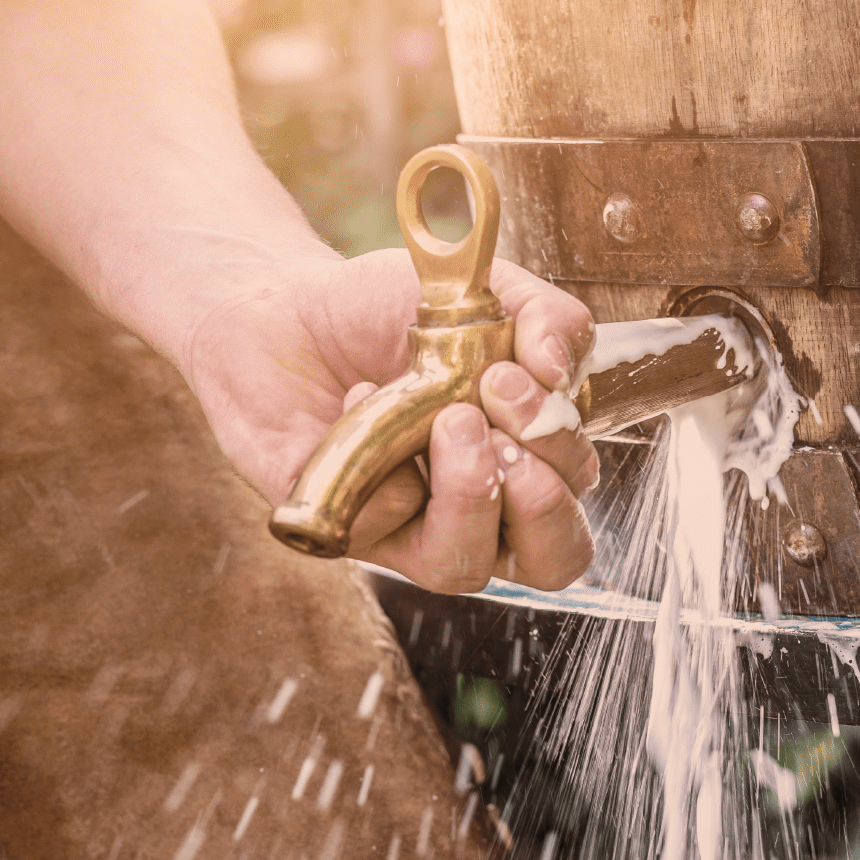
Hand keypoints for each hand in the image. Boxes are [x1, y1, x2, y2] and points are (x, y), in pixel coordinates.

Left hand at [181, 248, 597, 593]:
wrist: (284, 307)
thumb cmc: (385, 311)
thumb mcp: (481, 293)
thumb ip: (545, 316)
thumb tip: (559, 370)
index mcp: (523, 452)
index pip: (576, 486)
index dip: (560, 449)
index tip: (513, 380)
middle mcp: (478, 502)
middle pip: (551, 558)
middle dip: (541, 502)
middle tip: (496, 429)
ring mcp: (411, 526)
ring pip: (464, 566)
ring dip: (470, 498)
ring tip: (446, 424)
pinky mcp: (347, 529)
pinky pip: (381, 527)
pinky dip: (378, 461)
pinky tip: (357, 400)